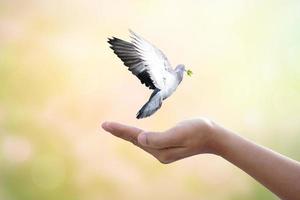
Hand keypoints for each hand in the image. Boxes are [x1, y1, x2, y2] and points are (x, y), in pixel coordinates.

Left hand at [101, 118, 216, 163]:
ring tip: (114, 128)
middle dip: (120, 132)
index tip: (106, 124)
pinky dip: (138, 135)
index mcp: (161, 151)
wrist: (213, 136)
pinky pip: (148, 140)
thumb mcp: (180, 133)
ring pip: (141, 141)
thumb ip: (160, 138)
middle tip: (105, 125)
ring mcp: (164, 151)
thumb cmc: (199, 131)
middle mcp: (160, 153)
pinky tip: (134, 133)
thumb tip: (140, 139)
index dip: (120, 130)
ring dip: (127, 134)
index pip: (136, 138)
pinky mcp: (167, 146)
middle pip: (136, 141)